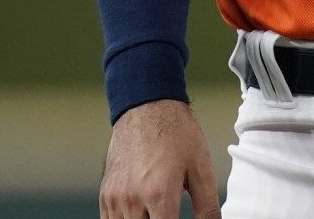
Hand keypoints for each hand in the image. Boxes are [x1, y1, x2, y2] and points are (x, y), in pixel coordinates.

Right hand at [100, 99, 221, 218]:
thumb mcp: (201, 166)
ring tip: (158, 210)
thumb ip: (208, 205)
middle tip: (170, 213)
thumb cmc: (175, 132)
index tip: (179, 218)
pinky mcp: (105, 195)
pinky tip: (142, 212)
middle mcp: (132, 199)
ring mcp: (115, 199)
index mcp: (159, 194)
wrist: (147, 106)